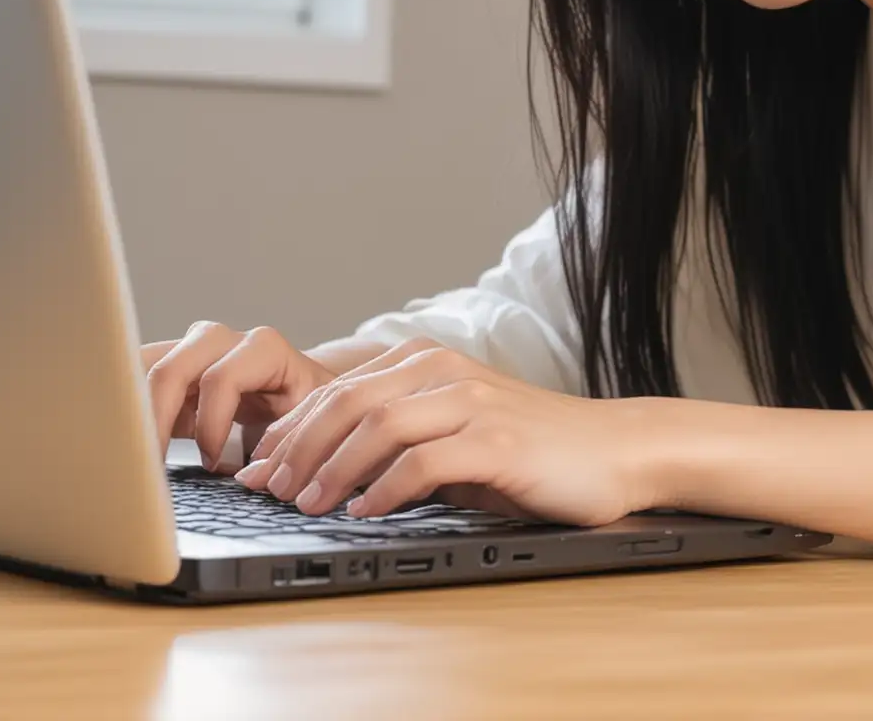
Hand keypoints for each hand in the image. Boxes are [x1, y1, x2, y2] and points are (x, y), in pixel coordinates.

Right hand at [140, 321, 336, 470]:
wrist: (295, 388)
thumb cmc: (302, 408)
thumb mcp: (303, 422)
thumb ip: (279, 444)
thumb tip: (248, 477)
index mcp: (263, 349)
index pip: (221, 379)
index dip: (211, 424)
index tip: (211, 462)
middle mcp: (221, 340)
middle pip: (170, 369)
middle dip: (154, 420)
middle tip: (149, 467)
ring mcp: (188, 348)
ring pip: (140, 368)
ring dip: (128, 413)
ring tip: (124, 456)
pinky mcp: (166, 366)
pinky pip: (131, 378)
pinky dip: (121, 408)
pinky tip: (117, 442)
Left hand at [233, 338, 657, 525]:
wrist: (614, 450)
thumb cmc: (532, 449)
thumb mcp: (456, 431)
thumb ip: (400, 437)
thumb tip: (323, 469)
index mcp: (429, 361)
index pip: (339, 388)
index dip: (289, 429)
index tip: (258, 468)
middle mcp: (446, 371)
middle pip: (347, 401)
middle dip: (298, 449)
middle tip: (269, 491)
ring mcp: (473, 402)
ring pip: (378, 425)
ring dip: (333, 469)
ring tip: (308, 504)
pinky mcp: (498, 441)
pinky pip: (425, 461)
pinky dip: (386, 489)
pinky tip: (366, 512)